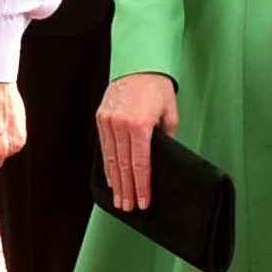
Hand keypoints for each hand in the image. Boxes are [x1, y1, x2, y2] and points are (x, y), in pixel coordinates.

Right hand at [95, 71, 179, 213]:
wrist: (139, 63)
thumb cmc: (158, 87)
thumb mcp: (170, 114)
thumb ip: (167, 139)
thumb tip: (163, 159)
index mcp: (140, 125)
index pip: (141, 164)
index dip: (142, 186)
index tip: (143, 202)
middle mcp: (121, 124)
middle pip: (124, 166)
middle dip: (127, 190)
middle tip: (128, 208)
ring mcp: (108, 121)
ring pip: (111, 159)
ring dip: (116, 182)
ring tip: (119, 200)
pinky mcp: (101, 118)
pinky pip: (104, 147)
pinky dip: (108, 165)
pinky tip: (112, 178)